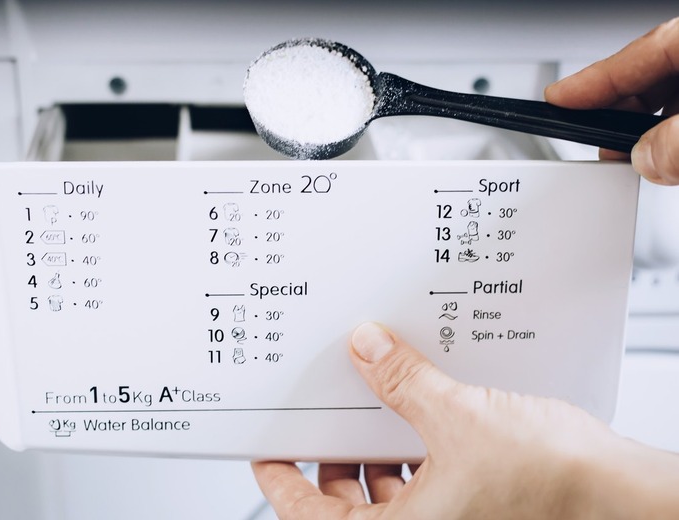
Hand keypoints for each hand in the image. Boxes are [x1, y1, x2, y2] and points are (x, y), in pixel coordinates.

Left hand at [252, 322, 678, 518]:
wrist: (625, 498)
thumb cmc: (556, 486)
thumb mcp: (459, 419)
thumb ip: (404, 382)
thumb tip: (366, 348)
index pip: (310, 516)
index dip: (281, 481)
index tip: (265, 454)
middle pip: (347, 504)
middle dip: (333, 459)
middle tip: (322, 418)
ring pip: (388, 494)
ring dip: (376, 452)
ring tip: (373, 405)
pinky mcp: (476, 509)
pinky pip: (425, 483)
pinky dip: (414, 452)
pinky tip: (422, 414)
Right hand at [544, 18, 678, 184]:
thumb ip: (674, 140)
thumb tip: (647, 158)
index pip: (634, 55)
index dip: (589, 81)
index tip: (557, 99)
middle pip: (650, 78)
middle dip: (618, 114)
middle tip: (595, 142)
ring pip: (672, 102)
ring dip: (650, 132)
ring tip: (638, 160)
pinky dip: (674, 139)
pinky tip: (671, 158)